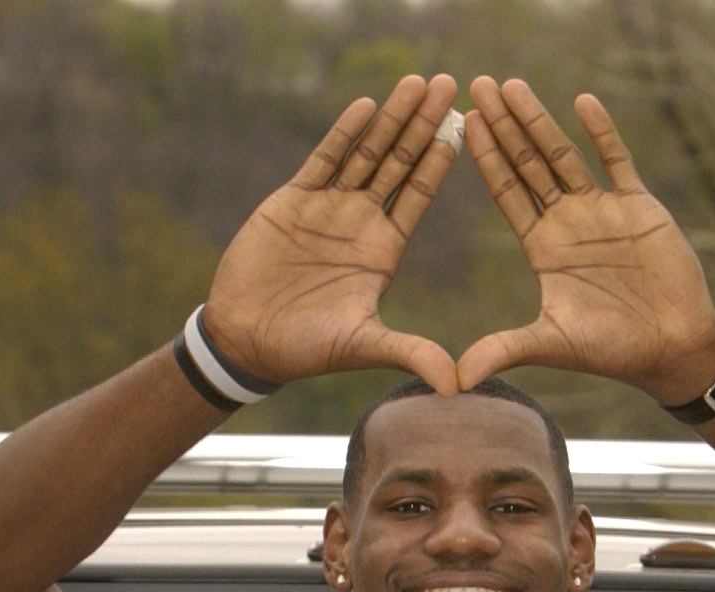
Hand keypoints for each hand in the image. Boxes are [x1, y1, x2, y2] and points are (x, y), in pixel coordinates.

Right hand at [204, 74, 461, 393]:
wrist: (246, 339)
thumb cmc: (305, 348)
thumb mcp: (363, 347)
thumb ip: (408, 353)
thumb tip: (456, 385)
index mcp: (383, 250)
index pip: (419, 195)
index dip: (441, 162)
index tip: (468, 129)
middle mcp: (361, 222)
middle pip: (400, 162)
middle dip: (424, 124)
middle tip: (450, 84)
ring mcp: (328, 208)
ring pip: (366, 153)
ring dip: (391, 118)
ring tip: (417, 81)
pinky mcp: (294, 201)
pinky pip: (325, 160)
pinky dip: (344, 134)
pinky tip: (366, 106)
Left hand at [458, 78, 714, 400]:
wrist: (670, 347)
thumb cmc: (611, 349)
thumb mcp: (552, 344)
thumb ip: (504, 348)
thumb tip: (456, 379)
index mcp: (543, 248)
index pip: (507, 193)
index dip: (485, 159)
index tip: (462, 123)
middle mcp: (567, 223)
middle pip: (528, 164)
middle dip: (503, 126)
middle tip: (476, 85)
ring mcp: (602, 211)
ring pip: (564, 154)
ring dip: (540, 120)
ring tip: (512, 84)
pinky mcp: (639, 207)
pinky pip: (617, 161)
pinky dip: (602, 132)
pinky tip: (582, 101)